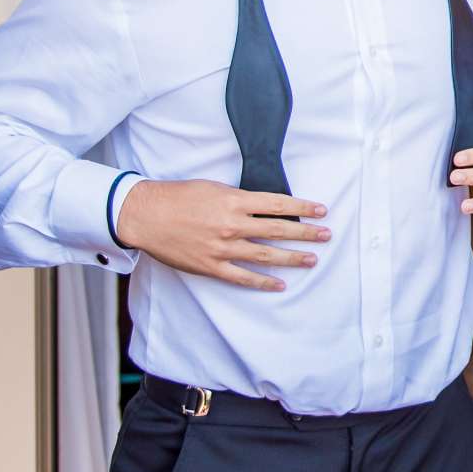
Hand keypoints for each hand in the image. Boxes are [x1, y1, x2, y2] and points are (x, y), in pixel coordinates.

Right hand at [113, 179, 329, 290]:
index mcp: (234, 200)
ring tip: (312, 259)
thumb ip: (239, 198)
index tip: (321, 211)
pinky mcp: (211, 266)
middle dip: (306, 233)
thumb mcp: (213, 187)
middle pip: (278, 230)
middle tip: (326, 235)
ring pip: (265, 255)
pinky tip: (280, 284)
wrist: (146, 215)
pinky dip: (263, 282)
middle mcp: (232, 224)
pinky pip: (242, 277)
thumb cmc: (178, 196)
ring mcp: (222, 248)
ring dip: (292, 257)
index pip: (278, 204)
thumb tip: (265, 206)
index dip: (303, 208)